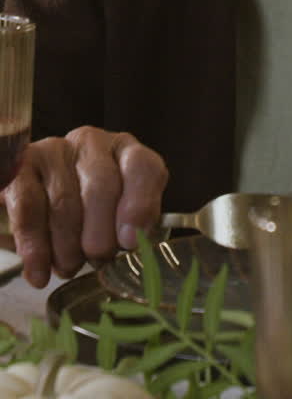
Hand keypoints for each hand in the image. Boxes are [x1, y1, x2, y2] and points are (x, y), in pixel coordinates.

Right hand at [1, 126, 167, 286]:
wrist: (44, 208)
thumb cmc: (92, 215)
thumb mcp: (120, 218)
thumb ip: (134, 226)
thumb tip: (135, 242)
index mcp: (127, 152)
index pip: (142, 167)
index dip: (140, 204)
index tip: (131, 241)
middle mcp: (93, 143)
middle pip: (101, 186)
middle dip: (100, 234)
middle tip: (98, 259)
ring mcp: (56, 150)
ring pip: (64, 200)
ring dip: (67, 246)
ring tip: (70, 266)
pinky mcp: (25, 166)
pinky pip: (29, 206)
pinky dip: (35, 245)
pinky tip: (39, 271)